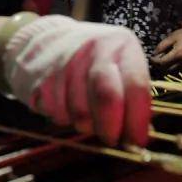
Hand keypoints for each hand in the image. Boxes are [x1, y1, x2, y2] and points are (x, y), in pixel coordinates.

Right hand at [3, 16, 150, 144]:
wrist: (46, 40)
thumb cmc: (92, 59)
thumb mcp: (119, 63)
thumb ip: (132, 95)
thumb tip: (140, 135)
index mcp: (122, 44)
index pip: (136, 85)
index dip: (138, 119)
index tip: (137, 141)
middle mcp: (95, 48)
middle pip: (107, 97)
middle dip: (111, 128)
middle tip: (112, 139)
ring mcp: (65, 61)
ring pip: (80, 112)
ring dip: (86, 124)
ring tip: (87, 115)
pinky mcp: (41, 78)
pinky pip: (58, 113)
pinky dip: (65, 119)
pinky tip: (67, 105)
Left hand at [150, 21, 181, 70]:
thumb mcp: (172, 36)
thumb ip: (162, 46)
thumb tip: (154, 54)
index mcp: (177, 54)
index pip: (161, 63)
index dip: (154, 61)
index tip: (151, 57)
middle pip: (166, 70)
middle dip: (159, 66)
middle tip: (155, 59)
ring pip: (172, 71)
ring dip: (165, 67)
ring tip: (162, 59)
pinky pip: (178, 68)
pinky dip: (172, 66)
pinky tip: (171, 59)